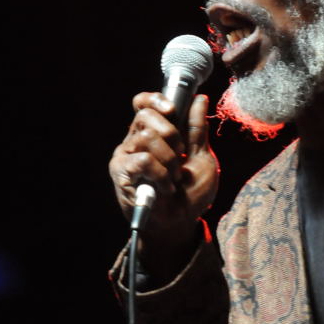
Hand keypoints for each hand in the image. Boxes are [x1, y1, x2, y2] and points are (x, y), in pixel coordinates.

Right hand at [109, 92, 218, 277]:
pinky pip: (143, 159)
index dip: (155, 100)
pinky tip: (165, 187)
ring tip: (174, 178)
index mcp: (153, 133)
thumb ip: (197, 129)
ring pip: (146, 137)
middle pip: (145, 115)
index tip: (172, 110)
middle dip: (171, 134)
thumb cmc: (190, 193)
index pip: (143, 103)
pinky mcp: (121, 173)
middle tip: (180, 157)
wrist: (181, 224)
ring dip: (169, 160)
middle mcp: (135, 141)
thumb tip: (200, 99)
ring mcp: (126, 156)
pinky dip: (161, 173)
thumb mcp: (202, 157)